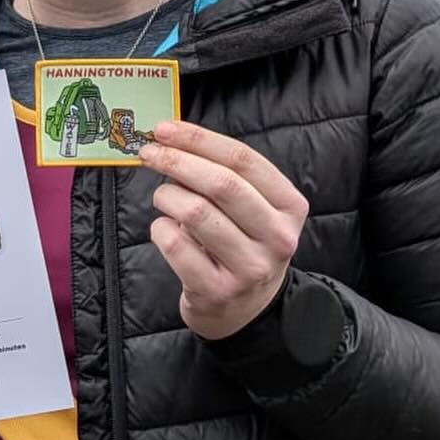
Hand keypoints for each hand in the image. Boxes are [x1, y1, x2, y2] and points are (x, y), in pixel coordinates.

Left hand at [140, 120, 308, 339]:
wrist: (245, 310)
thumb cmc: (241, 245)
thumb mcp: (251, 210)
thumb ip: (223, 176)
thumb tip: (172, 141)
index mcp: (289, 206)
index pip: (243, 160)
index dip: (199, 139)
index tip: (165, 129)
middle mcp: (277, 237)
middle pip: (221, 184)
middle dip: (178, 161)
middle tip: (150, 153)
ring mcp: (249, 267)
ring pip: (196, 213)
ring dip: (167, 196)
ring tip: (163, 197)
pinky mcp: (217, 290)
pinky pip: (175, 246)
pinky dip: (160, 229)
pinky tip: (164, 230)